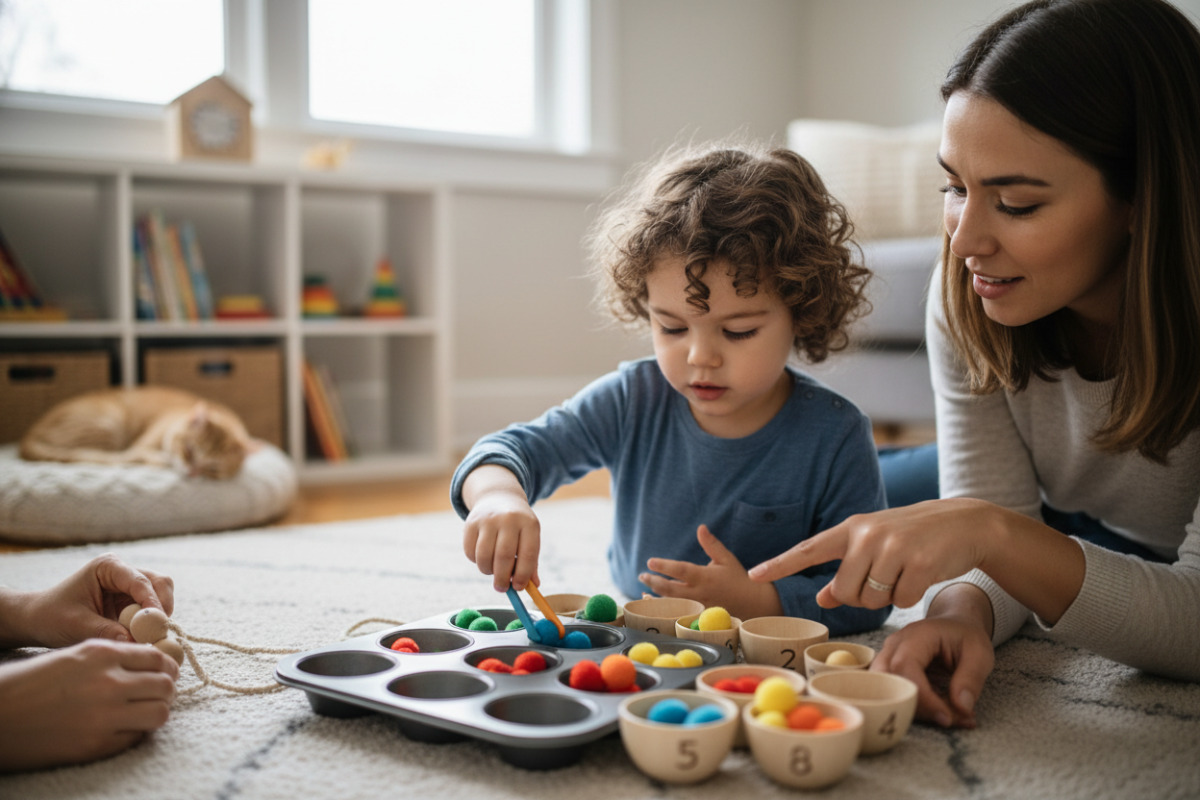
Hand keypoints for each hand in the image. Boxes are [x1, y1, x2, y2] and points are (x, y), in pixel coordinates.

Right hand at [0, 639, 178, 771]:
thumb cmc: (32, 682)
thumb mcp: (75, 655)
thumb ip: (114, 657)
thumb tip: (152, 664)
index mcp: (102, 655)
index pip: (158, 657)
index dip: (167, 666)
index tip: (165, 673)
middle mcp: (108, 682)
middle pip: (166, 684)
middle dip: (166, 689)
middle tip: (159, 694)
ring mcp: (105, 716)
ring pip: (160, 712)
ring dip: (157, 711)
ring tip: (144, 712)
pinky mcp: (97, 745)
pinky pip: (137, 737)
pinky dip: (137, 732)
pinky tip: (124, 728)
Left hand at [3, 554, 174, 648]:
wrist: (37, 620)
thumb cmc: (51, 617)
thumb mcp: (77, 625)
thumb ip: (107, 632)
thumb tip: (137, 643)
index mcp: (108, 567)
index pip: (140, 581)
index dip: (152, 602)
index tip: (157, 625)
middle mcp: (123, 572)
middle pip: (159, 583)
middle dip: (162, 607)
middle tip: (159, 632)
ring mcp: (129, 586)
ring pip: (161, 595)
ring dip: (159, 616)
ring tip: (149, 637)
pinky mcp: (131, 602)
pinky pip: (152, 610)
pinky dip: (152, 623)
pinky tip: (143, 637)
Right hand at [462, 490, 540, 591]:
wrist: (498, 498)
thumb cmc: (518, 527)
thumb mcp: (530, 538)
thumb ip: (531, 563)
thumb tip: (533, 586)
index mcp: (529, 524)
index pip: (528, 554)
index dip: (523, 575)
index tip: (518, 588)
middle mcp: (509, 519)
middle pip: (504, 556)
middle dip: (502, 578)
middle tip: (502, 588)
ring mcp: (488, 519)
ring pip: (484, 556)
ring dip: (487, 571)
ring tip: (492, 570)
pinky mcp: (470, 523)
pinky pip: (470, 552)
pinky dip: (476, 561)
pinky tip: (483, 557)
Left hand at [639, 525, 782, 619]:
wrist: (756, 604)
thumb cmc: (739, 579)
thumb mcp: (726, 559)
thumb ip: (711, 544)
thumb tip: (700, 527)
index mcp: (705, 576)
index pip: (680, 570)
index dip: (664, 566)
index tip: (650, 562)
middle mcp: (700, 593)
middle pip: (670, 589)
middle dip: (654, 582)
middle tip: (642, 575)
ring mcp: (699, 608)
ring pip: (672, 605)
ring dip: (655, 599)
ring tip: (643, 593)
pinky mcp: (700, 618)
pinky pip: (679, 615)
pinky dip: (666, 612)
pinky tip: (657, 607)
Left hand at [748, 499, 993, 609]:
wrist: (965, 523)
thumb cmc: (914, 537)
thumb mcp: (875, 546)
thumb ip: (846, 570)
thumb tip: (822, 598)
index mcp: (852, 528)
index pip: (808, 549)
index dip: (780, 564)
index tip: (753, 575)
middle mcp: (868, 534)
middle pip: (844, 591)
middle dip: (860, 597)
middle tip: (882, 580)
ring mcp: (894, 547)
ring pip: (871, 599)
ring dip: (886, 598)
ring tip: (903, 573)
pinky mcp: (920, 563)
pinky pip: (901, 602)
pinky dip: (910, 597)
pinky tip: (921, 576)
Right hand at [872, 604, 994, 728]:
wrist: (955, 625)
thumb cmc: (966, 636)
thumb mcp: (979, 654)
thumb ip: (971, 679)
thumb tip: (961, 708)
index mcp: (916, 635)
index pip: (905, 667)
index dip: (923, 697)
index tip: (946, 717)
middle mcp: (895, 645)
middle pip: (888, 681)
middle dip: (916, 707)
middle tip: (948, 719)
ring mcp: (888, 657)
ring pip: (886, 691)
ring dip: (915, 710)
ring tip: (947, 715)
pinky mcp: (890, 671)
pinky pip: (894, 694)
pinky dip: (916, 709)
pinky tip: (941, 711)